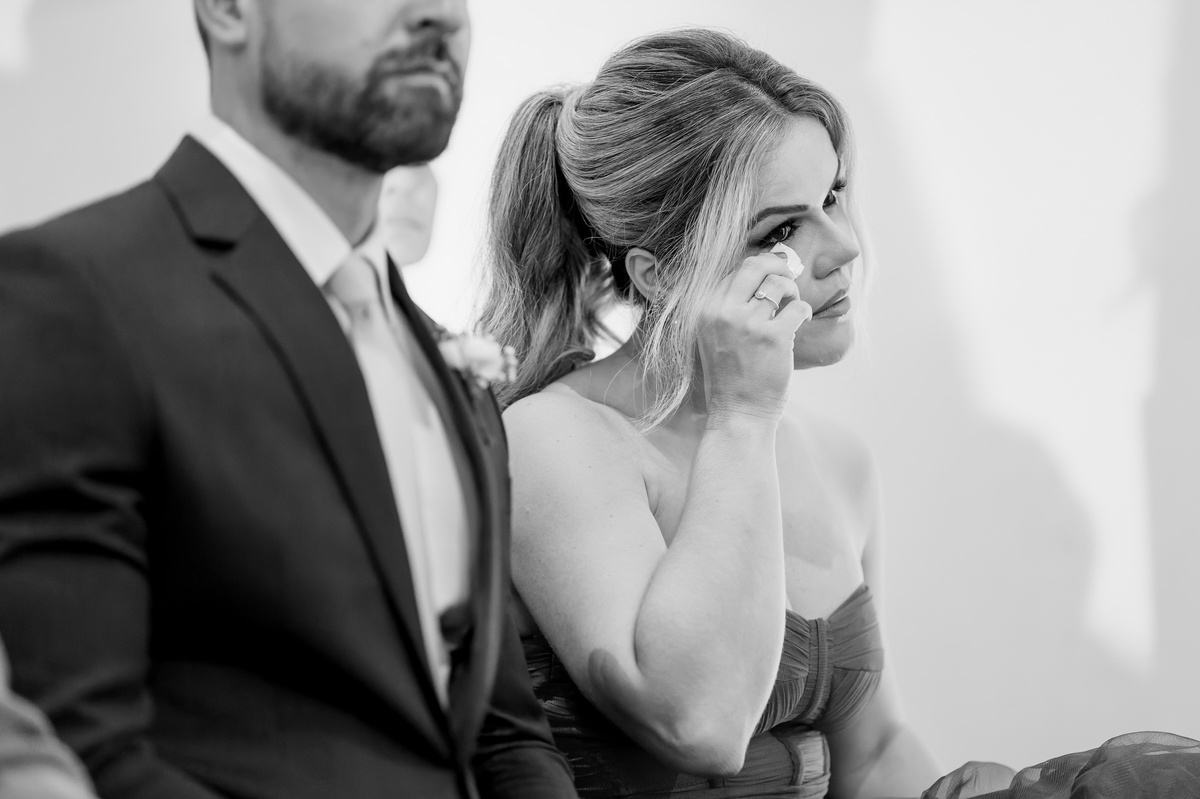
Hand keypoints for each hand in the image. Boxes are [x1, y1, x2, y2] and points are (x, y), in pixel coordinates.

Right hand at [697, 252, 812, 422]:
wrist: (738, 412)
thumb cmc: (730, 376)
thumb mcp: (712, 336)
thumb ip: (727, 307)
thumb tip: (759, 273)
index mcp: (704, 310)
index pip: (735, 271)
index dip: (759, 267)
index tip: (772, 273)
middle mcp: (722, 312)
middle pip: (755, 265)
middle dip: (777, 264)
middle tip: (788, 274)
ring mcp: (748, 324)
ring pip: (779, 284)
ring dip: (792, 291)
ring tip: (791, 306)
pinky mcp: (774, 337)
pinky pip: (798, 306)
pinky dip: (804, 312)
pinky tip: (800, 322)